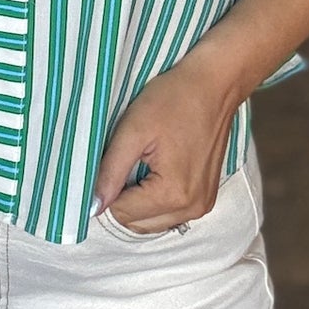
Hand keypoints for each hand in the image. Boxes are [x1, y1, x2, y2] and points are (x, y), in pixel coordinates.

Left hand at [92, 52, 240, 234]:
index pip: (121, 213)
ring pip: (152, 222)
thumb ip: (110, 171)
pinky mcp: (206, 199)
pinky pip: (169, 214)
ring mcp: (202, 206)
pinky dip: (156, 200)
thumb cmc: (174, 100)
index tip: (115, 159)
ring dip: (139, 200)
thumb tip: (93, 207)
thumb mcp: (133, 130)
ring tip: (144, 163)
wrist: (215, 85)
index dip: (109, 186)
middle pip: (136, 223)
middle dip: (124, 197)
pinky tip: (157, 170)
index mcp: (173, 194)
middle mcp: (192, 208)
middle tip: (129, 159)